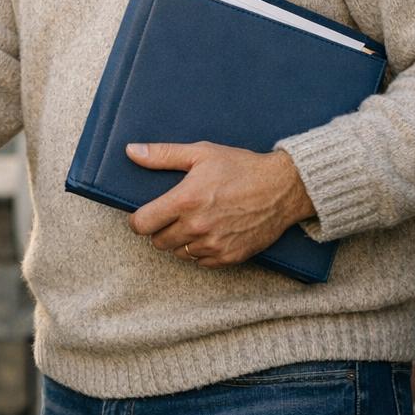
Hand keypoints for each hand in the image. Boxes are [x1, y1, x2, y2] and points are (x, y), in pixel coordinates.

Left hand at [126, 142, 314, 268]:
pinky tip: (209, 233)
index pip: (142, 224)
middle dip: (160, 230)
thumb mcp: (200, 153)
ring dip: (180, 241)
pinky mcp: (231, 257)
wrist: (283, 188)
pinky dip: (200, 251)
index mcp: (185, 201)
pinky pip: (201, 262)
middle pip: (159, 242)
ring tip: (193, 223)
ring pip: (179, 253)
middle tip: (172, 216)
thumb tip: (131, 151)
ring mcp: (214, 244)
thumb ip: (162, 155)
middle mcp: (197, 226)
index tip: (144, 215)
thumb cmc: (240, 167)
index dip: (138, 220)